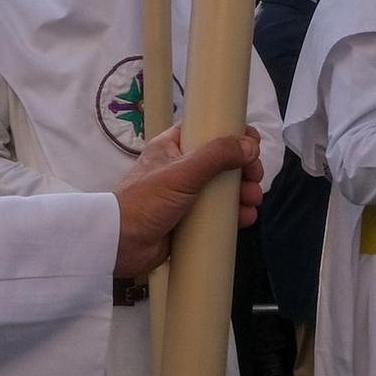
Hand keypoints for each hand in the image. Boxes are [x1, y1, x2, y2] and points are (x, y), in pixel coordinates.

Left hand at [113, 126, 264, 278]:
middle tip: (255, 177)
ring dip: (243, 192)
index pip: (207, 130)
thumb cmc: (145, 201)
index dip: (231, 134)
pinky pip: (219, 214)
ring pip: (224, 188)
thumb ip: (216, 156)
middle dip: (243, 168)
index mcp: (172, 147)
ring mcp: (186, 195)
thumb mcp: (183, 172)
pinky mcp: (190, 220)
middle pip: (222, 161)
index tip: (252, 143)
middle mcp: (181, 168)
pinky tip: (246, 217)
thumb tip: (249, 145)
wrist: (121, 244)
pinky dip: (235, 214)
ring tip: (252, 200)